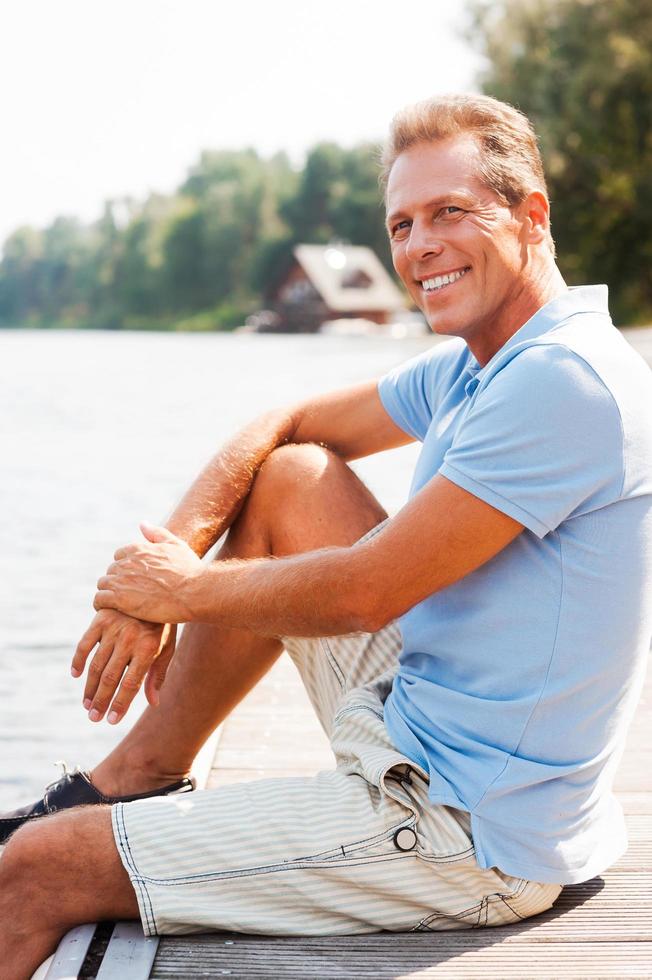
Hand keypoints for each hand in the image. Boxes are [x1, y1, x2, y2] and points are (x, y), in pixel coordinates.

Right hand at [71, 608, 176, 723]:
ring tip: (87, 704)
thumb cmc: (162, 625)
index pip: (131, 684)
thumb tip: (154, 703)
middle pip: (110, 678)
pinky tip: (76, 676)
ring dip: (89, 688)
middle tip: (93, 718)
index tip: (111, 720)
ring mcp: (113, 628)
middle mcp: (129, 639)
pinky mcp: (100, 619)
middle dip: (101, 701)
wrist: (155, 589)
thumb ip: (158, 675)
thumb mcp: (167, 648)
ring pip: (96, 665)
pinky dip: (78, 661)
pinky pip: (84, 644)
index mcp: (148, 649)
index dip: (120, 704)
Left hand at [94, 523, 203, 623]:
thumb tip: (142, 524)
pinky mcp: (120, 599)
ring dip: (110, 594)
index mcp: (138, 548)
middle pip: (111, 571)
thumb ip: (157, 533)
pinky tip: (115, 611)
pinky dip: (102, 605)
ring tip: (122, 605)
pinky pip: (99, 600)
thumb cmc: (190, 570)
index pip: (120, 556)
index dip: (128, 569)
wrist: (195, 592)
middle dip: (119, 582)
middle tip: (132, 595)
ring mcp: (122, 580)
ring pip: (103, 585)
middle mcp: (126, 562)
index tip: (136, 580)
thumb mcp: (176, 545)